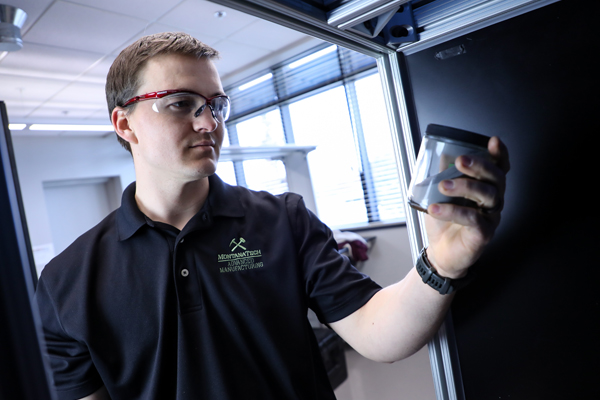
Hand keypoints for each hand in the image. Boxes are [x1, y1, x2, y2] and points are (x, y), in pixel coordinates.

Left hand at [424, 136, 509, 277]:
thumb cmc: (444, 221)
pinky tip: (436, 209)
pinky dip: (454, 211)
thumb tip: (439, 155)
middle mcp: (493, 200)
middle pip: (496, 178)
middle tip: (461, 160)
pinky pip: (474, 218)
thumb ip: (443, 175)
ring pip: (488, 195)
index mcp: (484, 187)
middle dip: (480, 165)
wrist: (440, 251)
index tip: (493, 142)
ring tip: (443, 186)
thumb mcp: (439, 194)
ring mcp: (491, 217)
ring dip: (465, 186)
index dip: (500, 154)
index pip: (499, 167)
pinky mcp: (484, 233)